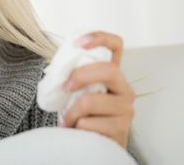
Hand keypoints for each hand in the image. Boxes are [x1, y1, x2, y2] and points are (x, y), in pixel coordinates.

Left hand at [60, 31, 134, 147]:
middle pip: (109, 70)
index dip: (99, 38)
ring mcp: (126, 109)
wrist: (93, 145)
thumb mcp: (78, 91)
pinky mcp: (121, 129)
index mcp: (112, 75)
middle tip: (65, 87)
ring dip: (71, 112)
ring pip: (91, 101)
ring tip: (68, 120)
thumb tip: (57, 68)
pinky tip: (77, 131)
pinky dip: (75, 127)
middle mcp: (124, 89)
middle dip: (81, 76)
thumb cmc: (84, 114)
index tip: (78, 42)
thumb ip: (73, 76)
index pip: (116, 46)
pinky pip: (88, 123)